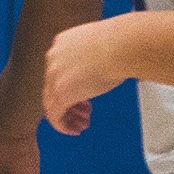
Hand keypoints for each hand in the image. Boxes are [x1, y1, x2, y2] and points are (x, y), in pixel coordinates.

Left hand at [41, 16, 124, 134]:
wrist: (121, 46)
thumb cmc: (121, 44)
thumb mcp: (101, 47)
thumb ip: (95, 57)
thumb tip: (107, 65)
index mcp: (62, 43)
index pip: (58, 70)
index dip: (70, 86)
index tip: (82, 96)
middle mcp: (54, 58)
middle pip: (52, 86)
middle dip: (69, 103)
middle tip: (82, 113)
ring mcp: (54, 75)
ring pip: (52, 102)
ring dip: (67, 116)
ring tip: (80, 124)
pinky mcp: (61, 92)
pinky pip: (54, 115)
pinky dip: (62, 125)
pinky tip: (72, 130)